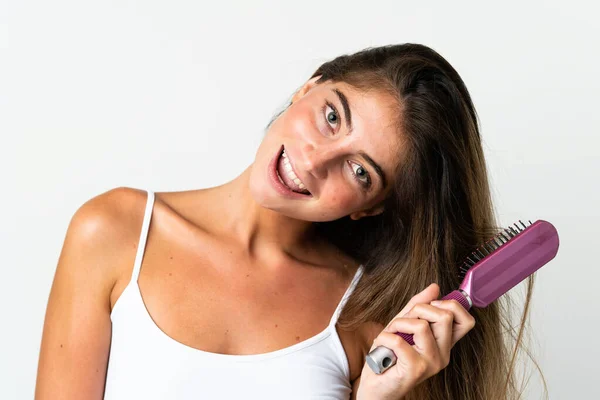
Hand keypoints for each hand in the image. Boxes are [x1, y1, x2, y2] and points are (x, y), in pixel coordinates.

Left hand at [356, 283, 475, 399]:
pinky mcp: (416, 369)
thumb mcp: (403, 325)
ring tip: (391, 335)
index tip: (432, 304)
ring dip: (398, 324)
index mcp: (443, 343)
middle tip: (405, 321)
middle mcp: (443, 354)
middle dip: (419, 308)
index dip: (452, 305)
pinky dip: (385, 338)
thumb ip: (417, 306)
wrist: (375, 386)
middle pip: (445, 316)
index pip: (466, 320)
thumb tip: (435, 287)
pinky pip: (400, 341)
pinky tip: (384, 346)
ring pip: (421, 325)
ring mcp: (432, 362)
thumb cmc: (389, 357)